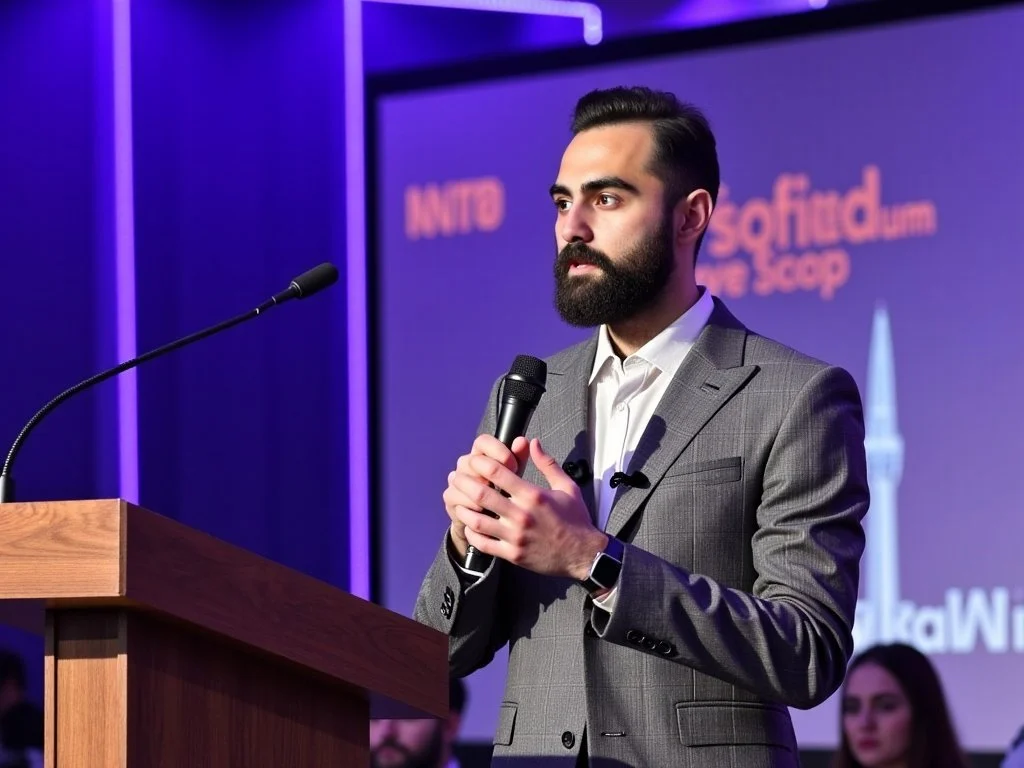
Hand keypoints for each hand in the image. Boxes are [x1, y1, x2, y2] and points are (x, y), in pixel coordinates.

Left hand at [451, 438, 607, 578]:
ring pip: (477, 520)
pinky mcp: (513, 554)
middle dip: (464, 482)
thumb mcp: (567, 486)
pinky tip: (470, 525)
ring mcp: (515, 536)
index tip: (473, 460)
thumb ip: (547, 463)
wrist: (583, 554)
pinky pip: (484, 543)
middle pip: (481, 493)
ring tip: (457, 501)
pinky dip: (472, 533)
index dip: (480, 463)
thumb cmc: (575, 520)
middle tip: (457, 477)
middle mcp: (521, 515)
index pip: (498, 473)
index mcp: (533, 495)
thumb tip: (533, 443)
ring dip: (463, 508)